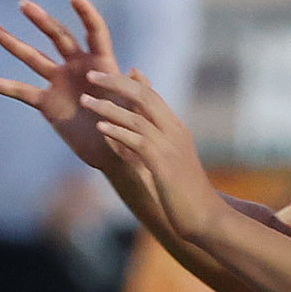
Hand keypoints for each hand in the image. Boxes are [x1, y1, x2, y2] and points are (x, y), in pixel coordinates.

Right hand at [0, 0, 126, 173]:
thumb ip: (133, 85)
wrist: (113, 151)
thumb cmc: (130, 126)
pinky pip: (20, 92)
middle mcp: (78, 66)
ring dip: (12, 43)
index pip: (94, 32)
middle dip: (41, 20)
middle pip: (57, 36)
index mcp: (102, 62)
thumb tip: (133, 69)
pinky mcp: (46, 103)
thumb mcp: (137, 105)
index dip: (86, 14)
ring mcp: (59, 82)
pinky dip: (1, 86)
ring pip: (32, 58)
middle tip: (24, 4)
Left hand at [81, 68, 226, 238]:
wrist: (206, 218)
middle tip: (91, 74)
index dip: (128, 82)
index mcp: (177, 129)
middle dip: (115, 82)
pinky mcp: (163, 164)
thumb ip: (152, 145)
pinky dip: (118, 131)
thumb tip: (132, 133)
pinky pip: (138, 141)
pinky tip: (100, 127)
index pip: (152, 96)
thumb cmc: (184, 194)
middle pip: (145, 96)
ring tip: (84, 100)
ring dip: (108, 106)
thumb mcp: (167, 164)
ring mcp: (171, 147)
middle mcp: (175, 132)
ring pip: (137, 116)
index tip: (106, 73)